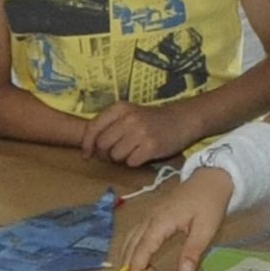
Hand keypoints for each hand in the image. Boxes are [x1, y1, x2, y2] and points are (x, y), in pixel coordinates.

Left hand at [79, 100, 196, 167]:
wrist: (182, 120)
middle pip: (103, 144)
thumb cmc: (151, 120)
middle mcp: (129, 118)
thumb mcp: (129, 115)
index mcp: (120, 108)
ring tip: (134, 150)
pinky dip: (135, 162)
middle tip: (117, 153)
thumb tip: (90, 150)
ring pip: (116, 155)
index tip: (87, 154)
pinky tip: (144, 154)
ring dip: (122, 158)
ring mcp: (141, 132)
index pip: (93, 128)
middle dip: (106, 154)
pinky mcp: (151, 146)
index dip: (87, 144)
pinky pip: (131, 162)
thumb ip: (109, 126)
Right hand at [119, 165, 231, 270]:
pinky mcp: (153, 215)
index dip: (137, 265)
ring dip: (129, 256)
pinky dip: (134, 247)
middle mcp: (151, 218)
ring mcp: (150, 215)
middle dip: (128, 264)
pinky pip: (137, 233)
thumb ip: (193, 251)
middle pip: (132, 243)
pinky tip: (141, 258)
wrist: (210, 179)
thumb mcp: (206, 229)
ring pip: (131, 237)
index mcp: (162, 221)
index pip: (143, 246)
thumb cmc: (209, 203)